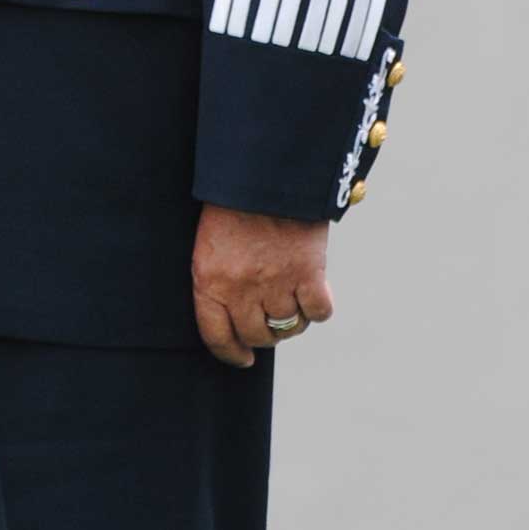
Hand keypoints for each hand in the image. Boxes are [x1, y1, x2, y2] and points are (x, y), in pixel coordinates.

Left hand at [191, 204, 332, 369]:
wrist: (265, 171)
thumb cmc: (233, 202)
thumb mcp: (210, 242)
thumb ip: (219, 278)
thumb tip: (235, 312)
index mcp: (209, 281)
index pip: (217, 336)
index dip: (230, 353)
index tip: (242, 359)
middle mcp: (241, 289)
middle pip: (257, 335)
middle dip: (263, 336)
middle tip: (269, 325)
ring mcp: (276, 283)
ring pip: (288, 327)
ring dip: (291, 323)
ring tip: (292, 306)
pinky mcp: (309, 273)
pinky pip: (319, 312)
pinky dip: (319, 309)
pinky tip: (315, 296)